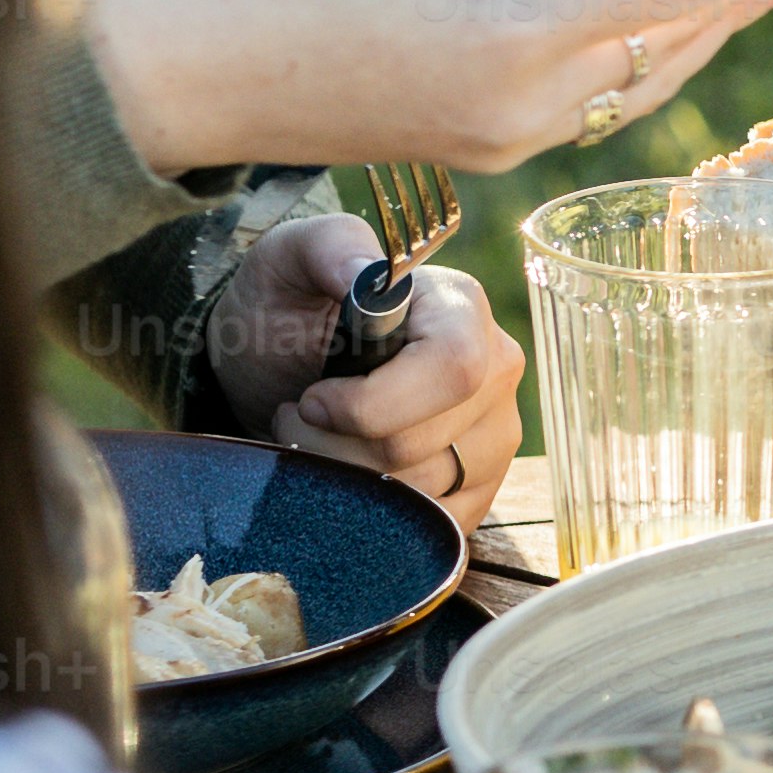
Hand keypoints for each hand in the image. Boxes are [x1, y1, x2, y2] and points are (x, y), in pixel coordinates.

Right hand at [78, 0, 772, 179]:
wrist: (162, 75)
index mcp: (512, 37)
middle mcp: (528, 104)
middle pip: (683, 29)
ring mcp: (506, 135)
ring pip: (648, 66)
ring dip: (720, 11)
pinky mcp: (480, 141)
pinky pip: (598, 86)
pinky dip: (656, 42)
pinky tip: (689, 14)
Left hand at [202, 215, 522, 523]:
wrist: (276, 364)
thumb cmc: (283, 306)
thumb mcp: (287, 259)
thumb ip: (329, 247)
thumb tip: (369, 273)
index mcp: (462, 308)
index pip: (453, 370)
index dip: (375, 403)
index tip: (313, 398)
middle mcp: (496, 370)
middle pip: (428, 444)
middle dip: (339, 445)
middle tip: (298, 415)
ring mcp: (494, 433)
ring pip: (424, 493)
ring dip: (347, 478)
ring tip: (316, 439)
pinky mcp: (479, 486)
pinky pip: (434, 525)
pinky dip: (375, 512)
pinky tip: (346, 472)